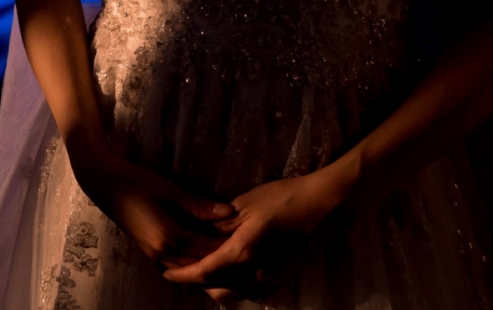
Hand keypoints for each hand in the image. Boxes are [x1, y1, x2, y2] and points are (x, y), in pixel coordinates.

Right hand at [69, 148, 233, 267]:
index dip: (229, 247)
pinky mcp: (151, 250)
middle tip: (247, 251)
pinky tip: (206, 253)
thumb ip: (199, 205)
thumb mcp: (169, 190)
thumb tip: (229, 212)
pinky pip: (178, 263)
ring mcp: (155, 253)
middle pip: (200, 264)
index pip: (208, 249)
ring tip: (230, 255)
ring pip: (189, 268)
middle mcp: (162, 252)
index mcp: (169, 237)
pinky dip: (195, 261)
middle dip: (222, 260)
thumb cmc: (134, 181)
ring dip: (208, 263)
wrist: (103, 183)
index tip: (250, 240)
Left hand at [160, 163, 352, 299]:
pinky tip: (234, 270)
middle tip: (184, 268)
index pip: (204, 273)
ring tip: (206, 268)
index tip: (166, 273)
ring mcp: (273, 277)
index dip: (183, 275)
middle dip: (198, 283)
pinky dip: (238, 285)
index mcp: (243, 253)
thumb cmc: (285, 198)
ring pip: (237, 294)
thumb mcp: (246, 204)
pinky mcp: (285, 277)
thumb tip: (201, 233)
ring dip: (218, 286)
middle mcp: (257, 272)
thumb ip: (221, 223)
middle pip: (218, 291)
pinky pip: (255, 290)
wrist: (326, 206)